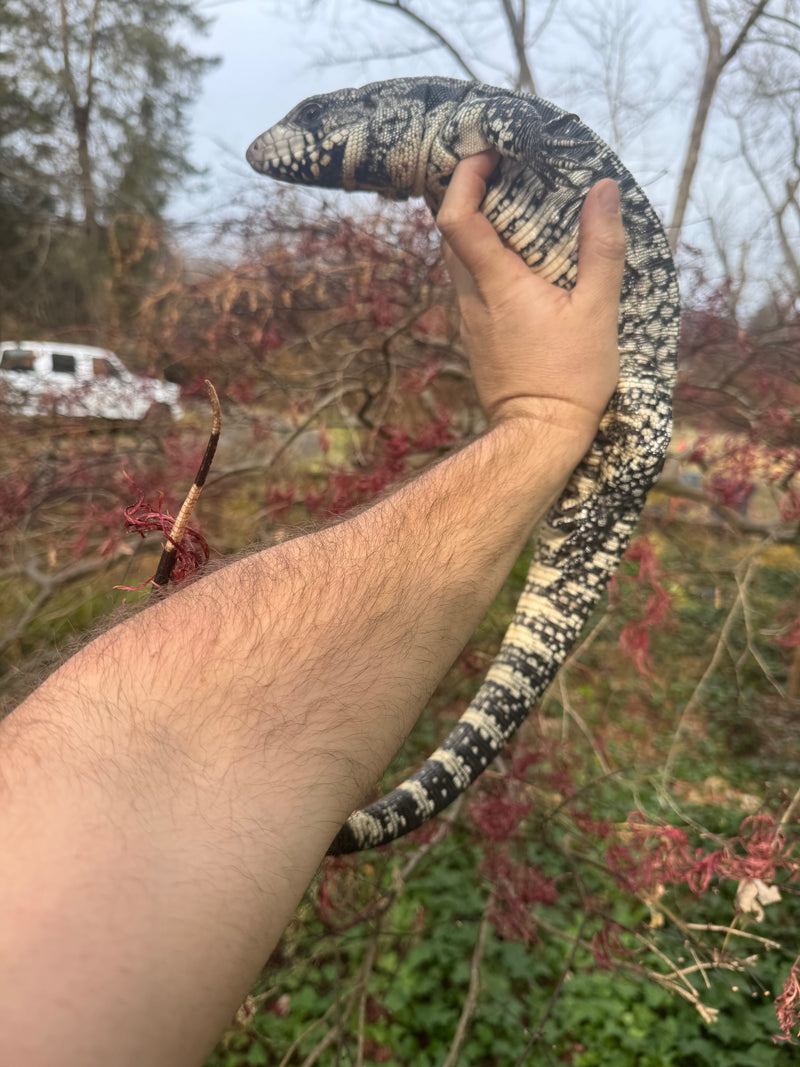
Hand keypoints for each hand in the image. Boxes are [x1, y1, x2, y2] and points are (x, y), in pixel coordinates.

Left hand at [436, 150, 624, 449]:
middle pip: (451, 232)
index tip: (487, 154)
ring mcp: (470, 320)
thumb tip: (604, 191)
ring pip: (459, 260)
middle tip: (506, 173)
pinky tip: (522, 262)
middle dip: (470, 194)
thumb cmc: (570, 379)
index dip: (463, 177)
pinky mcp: (477, 337)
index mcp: (497, 285)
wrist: (538, 437)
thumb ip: (601, 248)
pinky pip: (472, 284)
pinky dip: (487, 259)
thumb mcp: (598, 311)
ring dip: (480, 228)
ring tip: (519, 212)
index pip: (457, 217)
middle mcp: (472, 298)